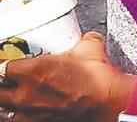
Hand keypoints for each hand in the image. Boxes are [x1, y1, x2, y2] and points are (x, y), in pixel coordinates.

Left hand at [0, 33, 134, 121]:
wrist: (109, 101)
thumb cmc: (97, 77)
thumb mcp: (89, 46)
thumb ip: (80, 40)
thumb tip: (84, 39)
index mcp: (33, 71)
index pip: (5, 67)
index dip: (9, 64)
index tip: (14, 61)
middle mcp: (27, 94)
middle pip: (0, 92)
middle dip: (4, 85)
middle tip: (10, 80)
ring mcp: (33, 114)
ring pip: (8, 111)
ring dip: (11, 103)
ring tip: (20, 96)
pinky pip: (22, 121)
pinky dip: (25, 115)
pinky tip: (33, 110)